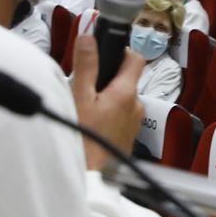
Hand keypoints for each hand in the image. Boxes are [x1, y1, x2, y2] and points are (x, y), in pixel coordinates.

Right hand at [69, 33, 144, 170]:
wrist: (91, 177)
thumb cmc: (85, 140)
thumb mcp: (80, 97)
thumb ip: (86, 66)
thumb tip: (88, 39)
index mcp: (127, 93)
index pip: (135, 59)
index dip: (121, 51)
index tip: (105, 51)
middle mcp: (136, 106)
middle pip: (125, 79)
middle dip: (106, 78)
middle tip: (84, 85)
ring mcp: (134, 122)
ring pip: (121, 99)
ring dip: (106, 98)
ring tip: (85, 107)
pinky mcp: (128, 136)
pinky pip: (119, 116)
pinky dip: (107, 114)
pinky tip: (91, 123)